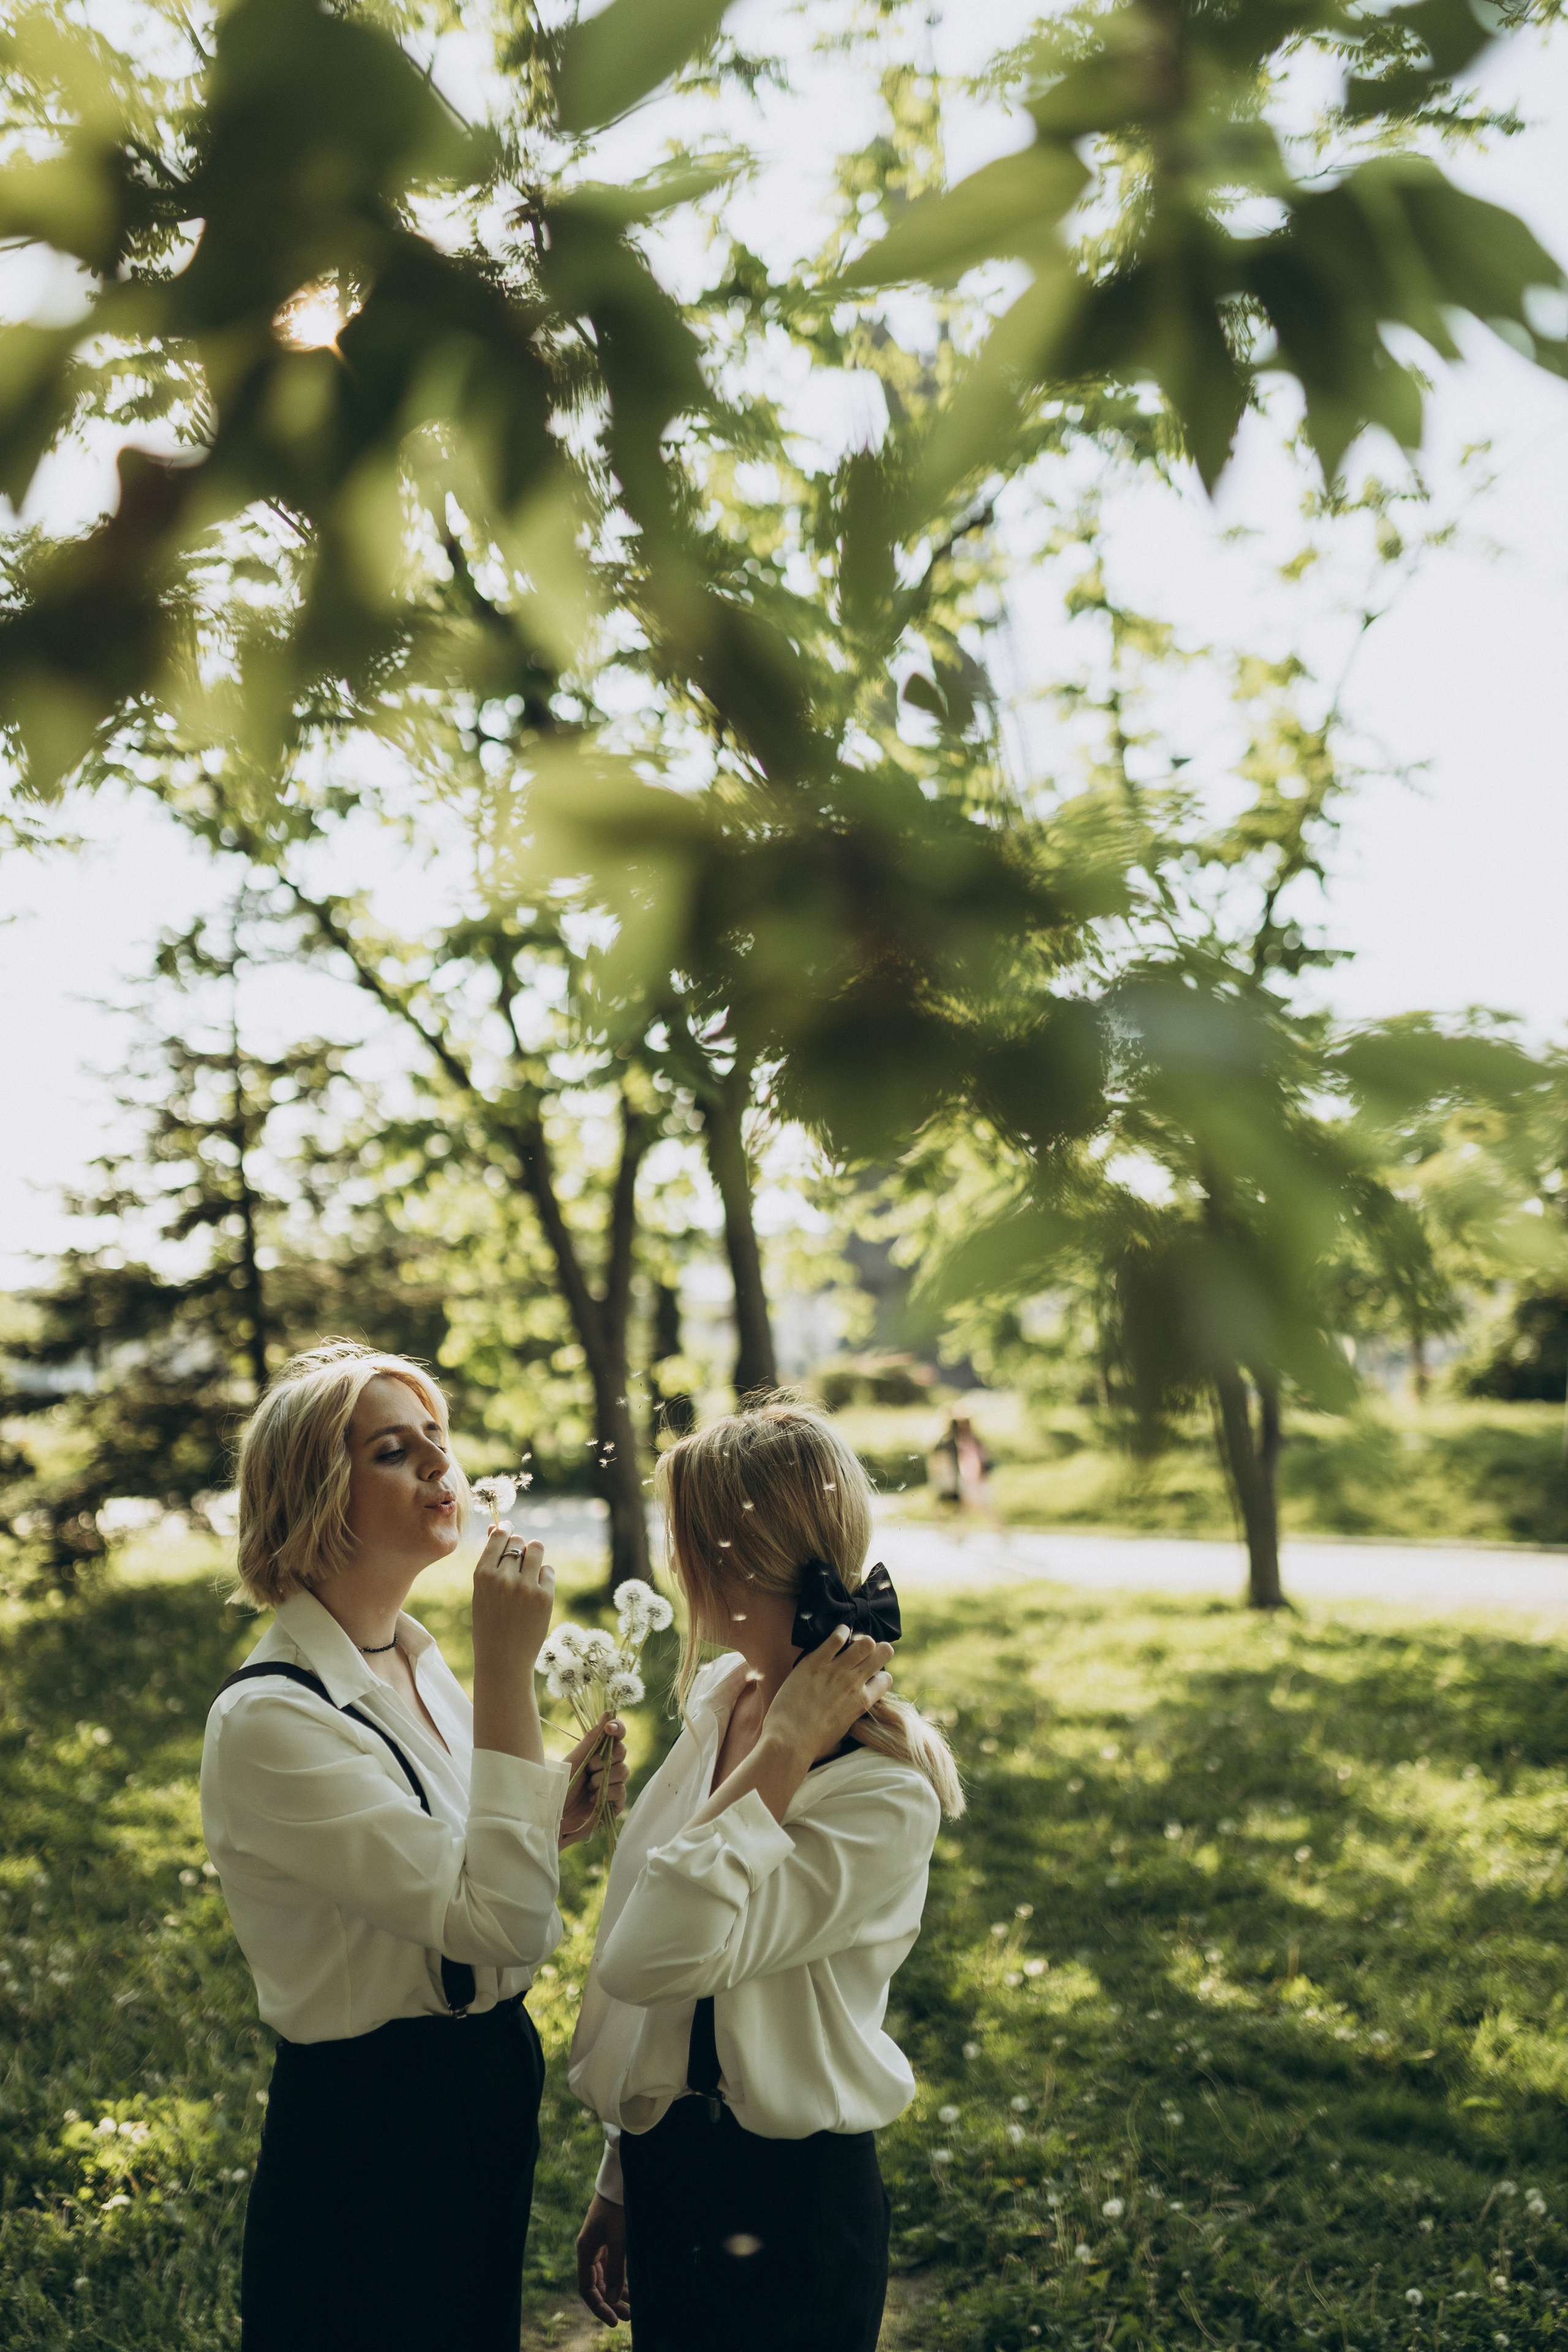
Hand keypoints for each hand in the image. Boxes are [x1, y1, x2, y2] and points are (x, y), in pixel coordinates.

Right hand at [471, 1531, 553, 1678]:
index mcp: (482, 1575)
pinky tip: (535, 1593)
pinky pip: (548, 1570)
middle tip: (518, 1564)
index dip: (505, 1530)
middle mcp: (503, 1578)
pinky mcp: (544, 1597)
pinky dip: (543, 1577)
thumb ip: (490, 1560)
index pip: (499, 1536)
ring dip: (534, 1555)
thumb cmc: (489, 1624)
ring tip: (529, 1572)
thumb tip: (495, 1527)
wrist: (503, 1660)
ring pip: (537, 1549)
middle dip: (519, 1547)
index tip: (508, 1530)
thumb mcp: (482, 1591)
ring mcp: (525, 1587)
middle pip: (519, 1541)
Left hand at [560, 1712, 628, 1847]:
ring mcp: (612, 1786)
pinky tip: (594, 1799)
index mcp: (597, 1754)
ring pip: (624, 1771)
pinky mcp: (614, 1805)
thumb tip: (608, 1713)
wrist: (550, 1817)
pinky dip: (608, 1793)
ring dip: (604, 1778)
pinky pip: (621, 1792)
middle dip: (605, 1758)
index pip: (616, 1736)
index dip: (617, 1728)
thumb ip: (592, 1739)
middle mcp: (607, 1768)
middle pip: (623, 1752)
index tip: (609, 1728)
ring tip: (588, 1788)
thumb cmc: (557, 1787)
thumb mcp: (574, 1760)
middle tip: (589, 1767)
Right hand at [576, 2193, 629, 2325]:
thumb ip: (616, 2270)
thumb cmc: (618, 2208)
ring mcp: (598, 2246)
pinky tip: (630, 2290)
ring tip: (631, 2310)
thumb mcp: (619, 2240)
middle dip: (610, 2303)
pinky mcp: (607, 2242)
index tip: (613, 2319)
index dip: (598, 2306)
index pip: (586, 2288)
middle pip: (596, 2285)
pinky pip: (610, 2268)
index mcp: (585, 2250)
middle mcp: (588, 2251)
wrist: (619, 2182)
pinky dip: (619, 2280)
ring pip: (604, 2278)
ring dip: (616, 2294)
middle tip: (627, 2317)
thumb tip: (613, 2300)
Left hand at [763, 1625, 893, 1764]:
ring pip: (864, 1642)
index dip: (880, 1676)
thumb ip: (851, 1717)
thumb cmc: (814, 1743)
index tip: (871, 1676)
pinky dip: (841, 1632)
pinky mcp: (815, 1662)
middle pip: (882, 1652)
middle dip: (879, 1650)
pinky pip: (835, 1638)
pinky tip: (840, 1632)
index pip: (886, 1679)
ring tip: (853, 1641)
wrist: (789, 1740)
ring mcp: (835, 1671)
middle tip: (868, 1652)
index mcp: (863, 1702)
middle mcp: (854, 1683)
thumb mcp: (843, 1732)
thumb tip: (850, 1713)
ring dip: (861, 1639)